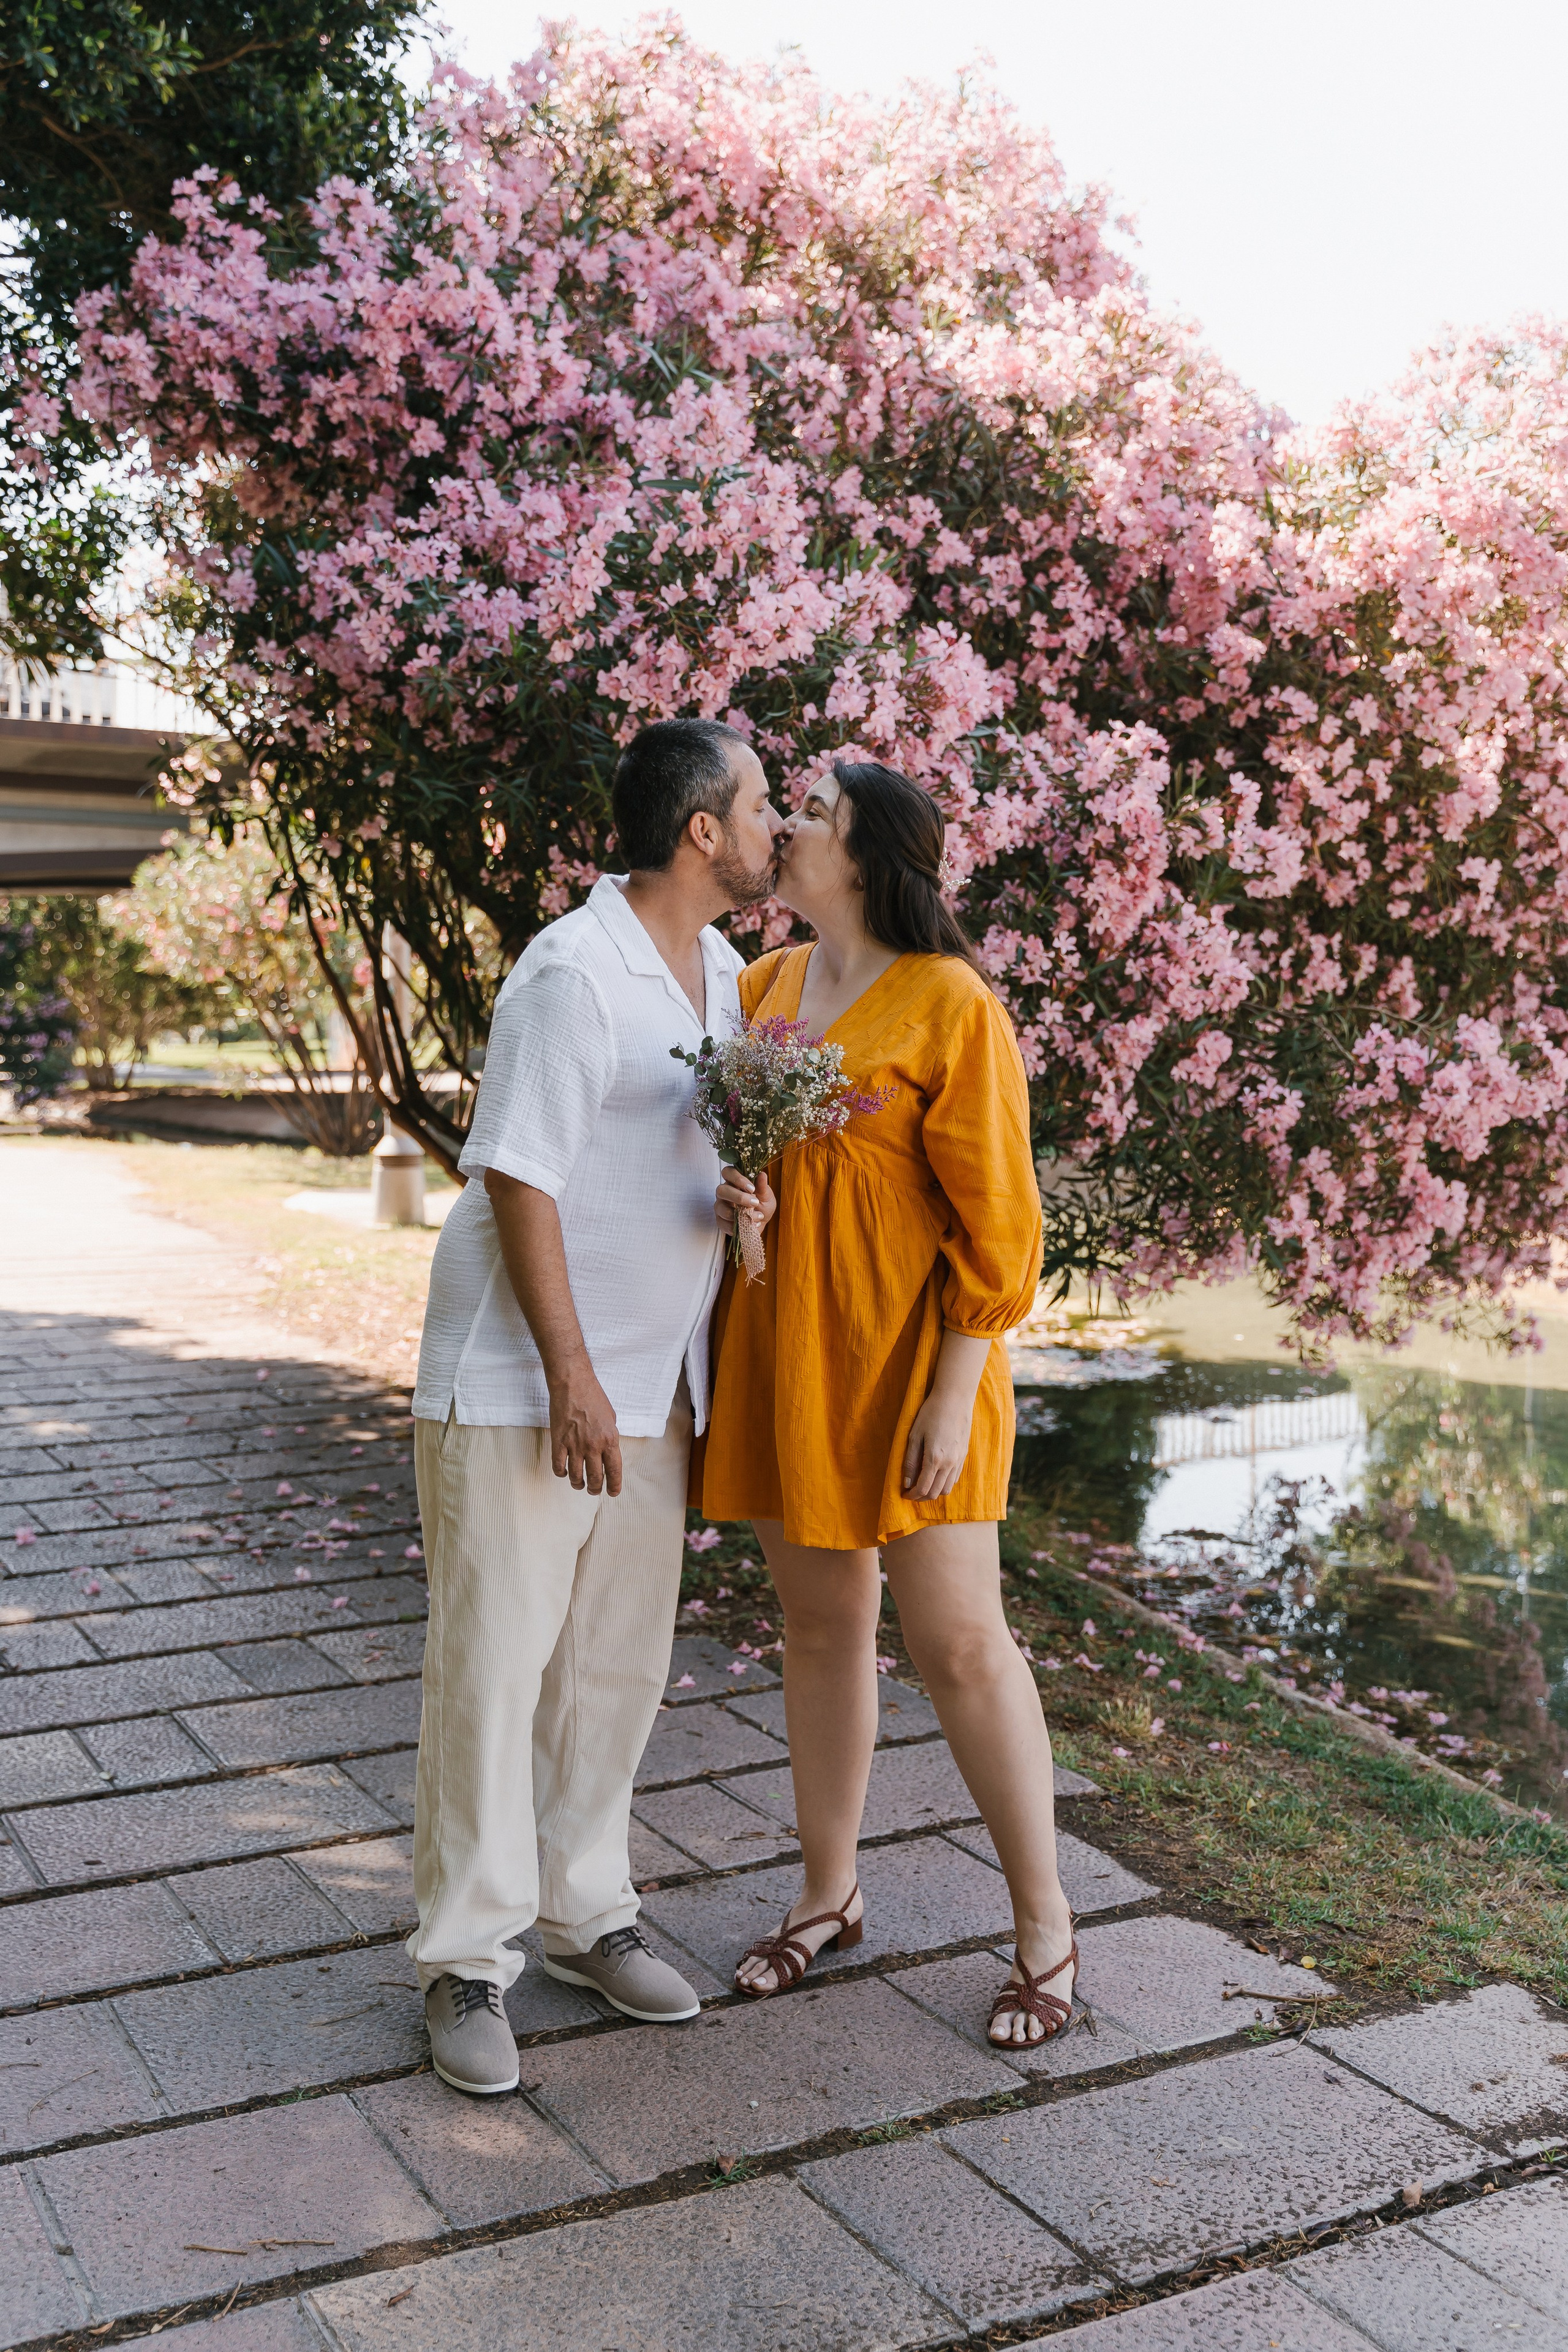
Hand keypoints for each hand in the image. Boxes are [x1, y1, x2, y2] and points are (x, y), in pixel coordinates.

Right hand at [547, 1360, 622, 1495]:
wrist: (573, 1384)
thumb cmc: (594, 1397)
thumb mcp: (611, 1418)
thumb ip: (609, 1437)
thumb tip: (607, 1451)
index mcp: (610, 1440)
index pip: (614, 1471)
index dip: (614, 1486)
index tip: (612, 1492)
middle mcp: (593, 1446)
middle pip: (595, 1478)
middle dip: (595, 1488)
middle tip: (594, 1490)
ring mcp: (575, 1446)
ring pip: (576, 1476)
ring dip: (578, 1484)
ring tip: (579, 1484)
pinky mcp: (558, 1442)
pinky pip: (558, 1466)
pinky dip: (561, 1474)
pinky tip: (564, 1472)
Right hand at [715, 1165, 775, 1238]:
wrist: (760, 1224)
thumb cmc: (762, 1206)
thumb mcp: (766, 1196)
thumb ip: (763, 1187)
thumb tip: (762, 1174)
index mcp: (734, 1182)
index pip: (728, 1172)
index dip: (737, 1178)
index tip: (752, 1188)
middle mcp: (725, 1193)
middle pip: (721, 1190)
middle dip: (738, 1197)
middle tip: (754, 1203)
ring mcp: (721, 1207)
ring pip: (720, 1207)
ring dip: (739, 1213)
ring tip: (757, 1216)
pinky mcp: (720, 1221)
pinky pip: (723, 1223)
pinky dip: (738, 1225)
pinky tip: (750, 1225)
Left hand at [900, 1388, 974, 1499]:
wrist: (954, 1399)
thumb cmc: (931, 1414)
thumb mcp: (914, 1436)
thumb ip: (910, 1461)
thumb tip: (907, 1482)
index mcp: (934, 1459)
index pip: (923, 1488)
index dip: (912, 1495)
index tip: (904, 1494)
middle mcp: (949, 1463)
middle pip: (936, 1493)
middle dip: (922, 1497)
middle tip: (912, 1492)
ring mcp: (959, 1460)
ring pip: (947, 1488)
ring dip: (934, 1491)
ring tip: (924, 1485)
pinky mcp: (964, 1455)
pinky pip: (955, 1478)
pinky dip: (944, 1483)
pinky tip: (936, 1475)